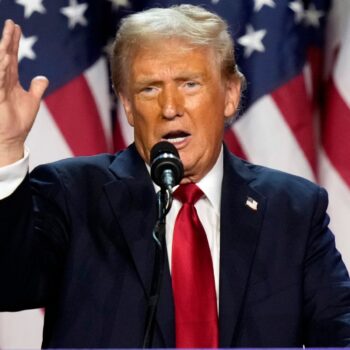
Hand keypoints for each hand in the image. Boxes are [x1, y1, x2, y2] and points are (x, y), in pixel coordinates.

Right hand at [0, 19, 48, 165]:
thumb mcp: (33, 101)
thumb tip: (43, 77)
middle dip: (8, 40)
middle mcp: (3, 81)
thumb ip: (37, 88)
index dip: (14, 42)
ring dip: (4, 50)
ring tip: (8, 35)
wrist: (13, 138)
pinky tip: (5, 57)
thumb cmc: (20, 120)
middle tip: (11, 24)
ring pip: (1, 65)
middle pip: (5, 56)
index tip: (16, 27)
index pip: (12, 57)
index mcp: (10, 80)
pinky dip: (2, 68)